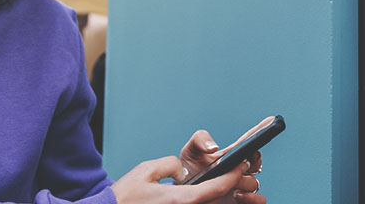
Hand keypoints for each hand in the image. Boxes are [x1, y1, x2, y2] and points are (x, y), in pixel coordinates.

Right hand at [110, 155, 249, 203]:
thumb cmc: (125, 196)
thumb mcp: (146, 170)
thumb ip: (170, 164)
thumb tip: (182, 169)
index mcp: (180, 199)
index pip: (216, 188)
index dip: (232, 177)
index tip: (240, 167)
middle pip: (217, 202)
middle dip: (231, 188)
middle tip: (238, 175)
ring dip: (218, 197)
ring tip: (224, 185)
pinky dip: (206, 202)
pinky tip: (208, 195)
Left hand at [177, 117, 272, 203]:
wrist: (184, 194)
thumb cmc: (188, 171)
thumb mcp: (191, 150)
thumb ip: (200, 140)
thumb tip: (214, 147)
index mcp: (232, 154)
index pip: (250, 140)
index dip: (261, 130)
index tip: (270, 120)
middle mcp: (240, 169)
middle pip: (256, 162)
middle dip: (253, 160)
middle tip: (244, 160)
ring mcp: (241, 186)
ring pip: (255, 183)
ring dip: (246, 182)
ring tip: (233, 183)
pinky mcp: (241, 201)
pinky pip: (259, 200)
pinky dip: (252, 198)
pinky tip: (238, 194)